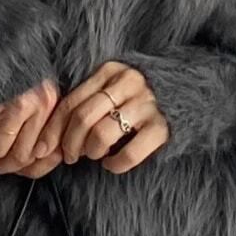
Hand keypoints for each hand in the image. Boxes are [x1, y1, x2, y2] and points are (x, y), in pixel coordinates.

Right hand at [0, 79, 64, 177]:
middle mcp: (40, 102)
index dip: (26, 169)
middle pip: (19, 159)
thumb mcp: (37, 97)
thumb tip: (43, 160)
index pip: (44, 159)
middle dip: (0, 160)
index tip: (11, 162)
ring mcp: (17, 100)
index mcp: (53, 105)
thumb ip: (43, 132)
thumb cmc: (12, 71)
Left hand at [33, 61, 171, 173]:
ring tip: (95, 155)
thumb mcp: (113, 87)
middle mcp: (128, 82)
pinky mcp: (163, 126)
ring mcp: (147, 104)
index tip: (44, 148)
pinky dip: (115, 164)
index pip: (70, 102)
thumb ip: (87, 100)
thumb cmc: (139, 97)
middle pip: (82, 118)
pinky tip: (111, 163)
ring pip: (102, 134)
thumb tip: (51, 133)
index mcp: (110, 71)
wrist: (191, 93)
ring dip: (91, 152)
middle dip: (69, 144)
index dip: (53, 129)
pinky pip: (129, 153)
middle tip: (70, 157)